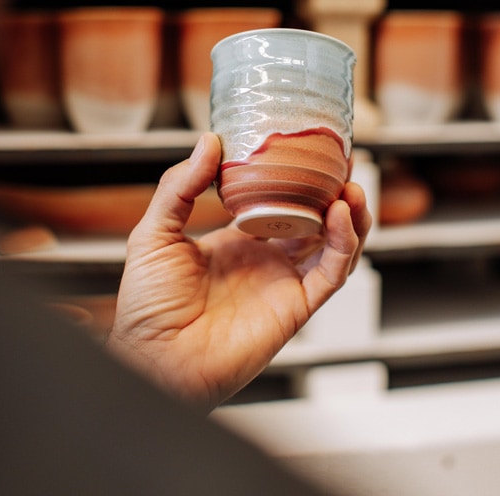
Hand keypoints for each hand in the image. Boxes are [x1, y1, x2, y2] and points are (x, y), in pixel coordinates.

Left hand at [106, 133, 371, 411]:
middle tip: (341, 165)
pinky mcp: (296, 306)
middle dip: (334, 194)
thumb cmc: (147, 306)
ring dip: (350, 216)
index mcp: (238, 241)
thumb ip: (181, 186)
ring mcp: (284, 283)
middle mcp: (267, 260)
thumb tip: (209, 142)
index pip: (279, 204)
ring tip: (351, 187)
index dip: (298, 180)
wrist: (154, 357)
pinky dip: (342, 244)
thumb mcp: (156, 232)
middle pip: (316, 222)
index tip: (308, 150)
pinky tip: (340, 215)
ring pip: (334, 246)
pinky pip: (330, 272)